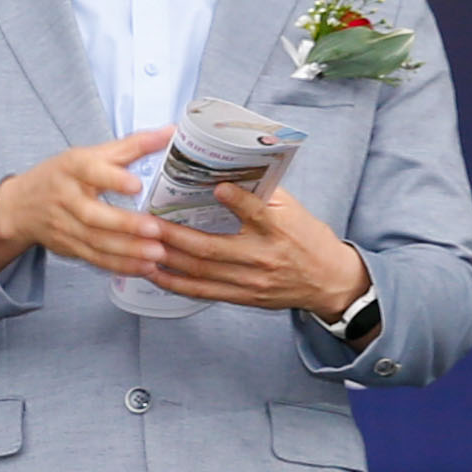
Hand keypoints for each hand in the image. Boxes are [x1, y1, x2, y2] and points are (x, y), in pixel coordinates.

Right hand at [0, 129, 168, 280]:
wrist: (19, 206)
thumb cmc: (62, 176)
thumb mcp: (91, 155)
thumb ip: (133, 145)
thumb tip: (172, 132)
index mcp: (72, 168)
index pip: (90, 171)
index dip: (112, 179)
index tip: (136, 185)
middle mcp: (65, 198)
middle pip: (92, 214)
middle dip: (124, 224)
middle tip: (154, 229)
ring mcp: (64, 226)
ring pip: (95, 241)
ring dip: (127, 250)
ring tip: (156, 253)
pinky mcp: (68, 247)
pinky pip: (95, 259)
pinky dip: (119, 265)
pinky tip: (142, 267)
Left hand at [156, 174, 374, 320]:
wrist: (330, 281)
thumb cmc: (308, 239)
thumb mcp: (295, 210)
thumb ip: (262, 194)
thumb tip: (226, 174)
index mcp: (280, 229)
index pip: (258, 212)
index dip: (238, 200)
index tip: (216, 186)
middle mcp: (264, 257)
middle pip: (213, 248)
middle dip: (175, 236)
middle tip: (147, 223)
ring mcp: (252, 281)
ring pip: (202, 272)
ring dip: (168, 260)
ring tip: (141, 246)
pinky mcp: (245, 297)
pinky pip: (205, 293)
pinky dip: (177, 284)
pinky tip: (155, 273)